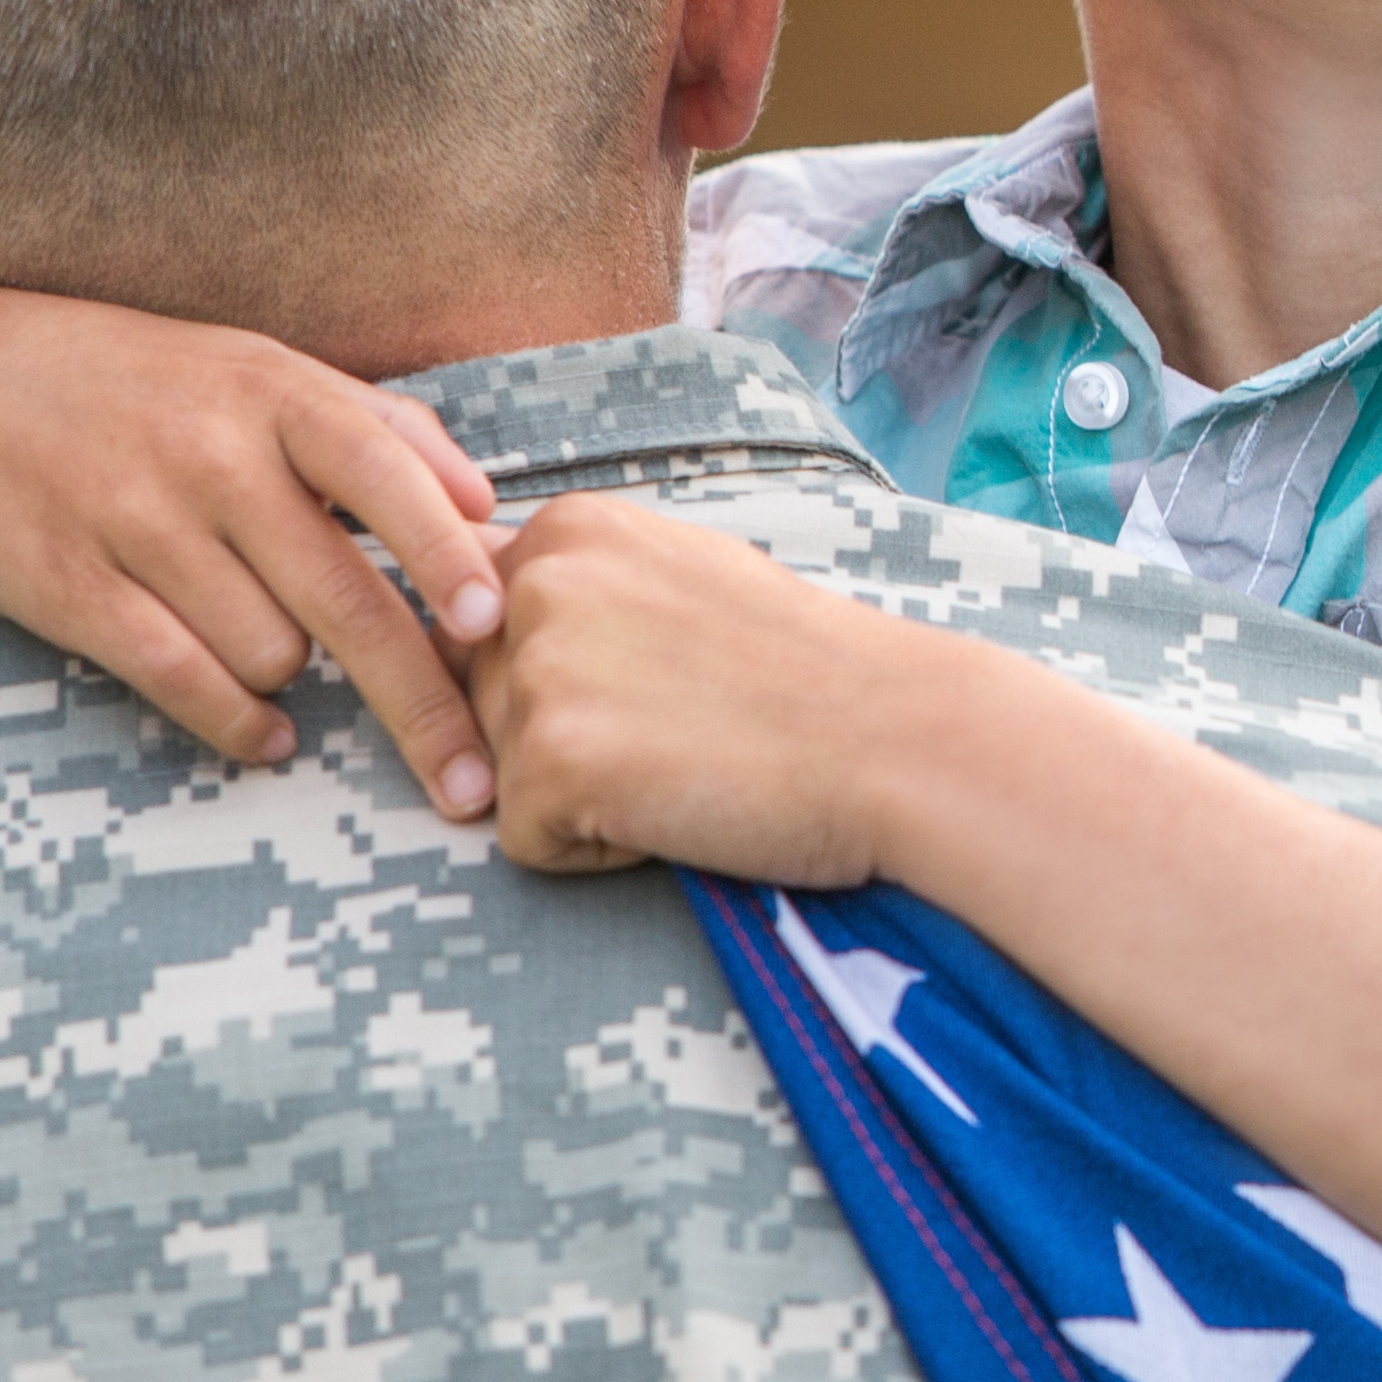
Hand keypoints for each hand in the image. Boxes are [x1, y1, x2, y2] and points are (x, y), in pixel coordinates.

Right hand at [0, 289, 511, 798]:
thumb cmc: (139, 385)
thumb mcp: (251, 368)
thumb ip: (373, 424)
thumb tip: (485, 500)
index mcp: (269, 389)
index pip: (384, 472)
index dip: (443, 554)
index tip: (491, 626)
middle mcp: (210, 455)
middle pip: (346, 598)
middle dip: (423, 705)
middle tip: (473, 787)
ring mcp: (139, 524)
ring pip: (274, 651)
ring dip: (297, 674)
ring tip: (274, 647)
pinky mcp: (73, 589)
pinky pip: (184, 680)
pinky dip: (239, 722)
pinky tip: (265, 736)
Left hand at [468, 496, 927, 885]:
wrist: (898, 737)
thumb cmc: (809, 670)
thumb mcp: (684, 575)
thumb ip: (585, 583)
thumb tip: (489, 609)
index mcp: (567, 528)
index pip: (488, 631)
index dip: (577, 682)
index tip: (671, 681)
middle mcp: (537, 580)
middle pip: (482, 704)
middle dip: (566, 738)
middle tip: (685, 724)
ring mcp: (540, 667)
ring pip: (499, 772)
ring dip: (581, 793)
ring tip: (686, 759)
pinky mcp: (548, 760)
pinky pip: (526, 841)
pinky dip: (597, 853)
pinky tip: (681, 806)